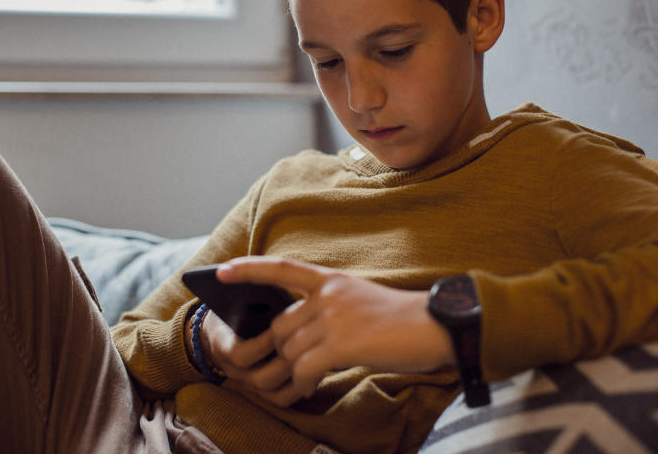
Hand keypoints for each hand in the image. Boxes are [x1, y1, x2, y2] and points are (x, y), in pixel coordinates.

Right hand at [198, 307, 307, 405]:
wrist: (230, 326)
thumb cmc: (240, 305)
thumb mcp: (240, 298)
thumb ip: (252, 298)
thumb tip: (273, 286)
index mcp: (223, 346)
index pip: (239, 355)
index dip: (264, 343)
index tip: (284, 325)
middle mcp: (234, 371)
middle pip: (261, 378)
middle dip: (288, 361)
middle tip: (311, 342)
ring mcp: (250, 384)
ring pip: (273, 391)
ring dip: (298, 374)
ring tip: (318, 355)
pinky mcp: (265, 392)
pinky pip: (282, 399)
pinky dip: (300, 387)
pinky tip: (316, 369)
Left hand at [217, 256, 454, 401]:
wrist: (436, 327)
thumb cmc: (402, 321)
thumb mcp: (360, 300)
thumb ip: (329, 307)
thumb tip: (297, 332)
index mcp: (331, 280)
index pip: (281, 268)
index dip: (248, 269)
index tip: (221, 271)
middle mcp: (328, 294)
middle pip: (280, 325)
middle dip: (279, 351)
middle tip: (287, 370)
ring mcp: (333, 317)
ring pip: (289, 349)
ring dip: (292, 372)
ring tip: (303, 383)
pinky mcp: (340, 342)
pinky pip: (303, 367)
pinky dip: (301, 383)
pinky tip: (309, 388)